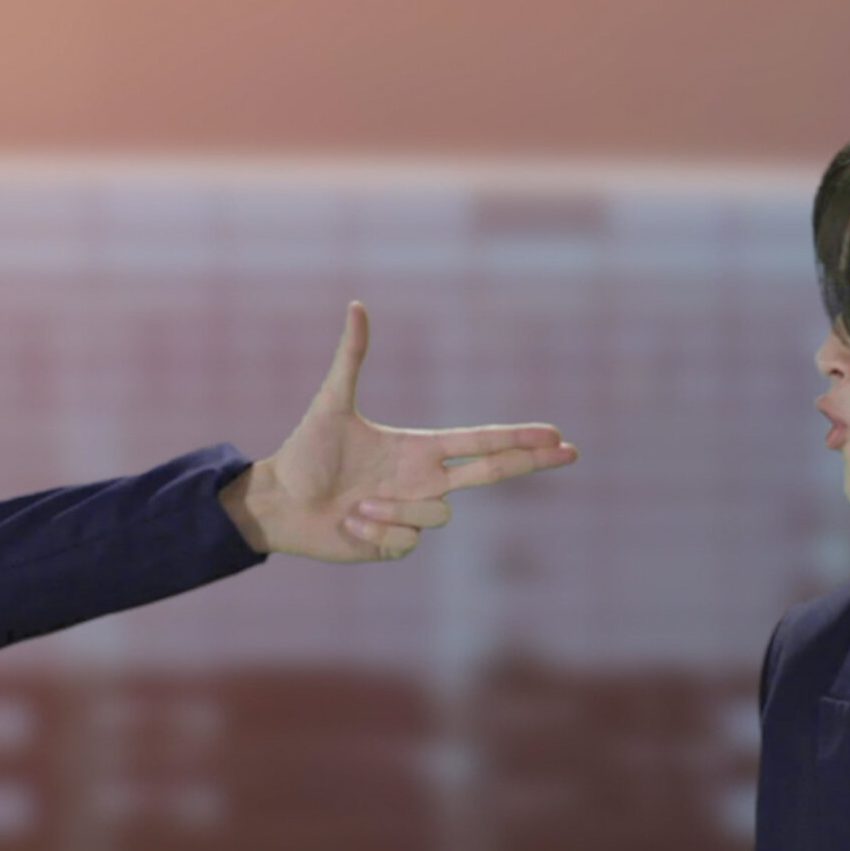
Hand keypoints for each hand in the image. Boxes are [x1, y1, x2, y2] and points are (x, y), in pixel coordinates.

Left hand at [222, 303, 577, 559]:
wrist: (278, 502)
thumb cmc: (304, 453)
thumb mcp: (331, 403)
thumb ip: (351, 357)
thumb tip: (356, 305)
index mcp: (418, 450)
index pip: (479, 442)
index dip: (516, 438)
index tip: (553, 434)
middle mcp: (423, 482)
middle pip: (491, 474)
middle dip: (530, 463)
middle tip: (571, 452)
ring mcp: (413, 515)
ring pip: (437, 516)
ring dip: (392, 510)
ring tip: (355, 504)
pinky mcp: (396, 545)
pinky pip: (408, 541)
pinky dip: (376, 531)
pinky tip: (350, 524)